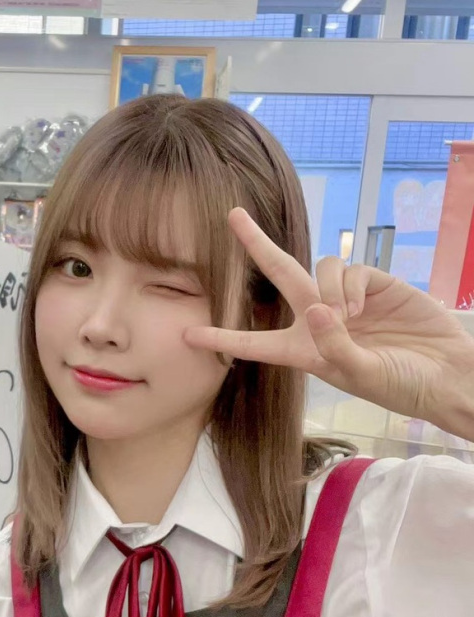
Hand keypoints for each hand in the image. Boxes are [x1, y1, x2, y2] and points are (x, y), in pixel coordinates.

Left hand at [184, 208, 473, 438]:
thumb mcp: (363, 374)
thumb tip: (313, 310)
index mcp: (302, 351)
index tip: (187, 334)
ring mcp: (344, 299)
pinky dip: (351, 287)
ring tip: (349, 319)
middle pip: (279, 275)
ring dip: (327, 290)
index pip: (254, 344)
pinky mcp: (373, 283)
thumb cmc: (401, 384)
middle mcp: (317, 320)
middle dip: (256, 244)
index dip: (221, 339)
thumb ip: (335, 346)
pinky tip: (365, 309)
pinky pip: (349, 270)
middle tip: (233, 215)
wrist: (446, 372)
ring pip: (318, 269)